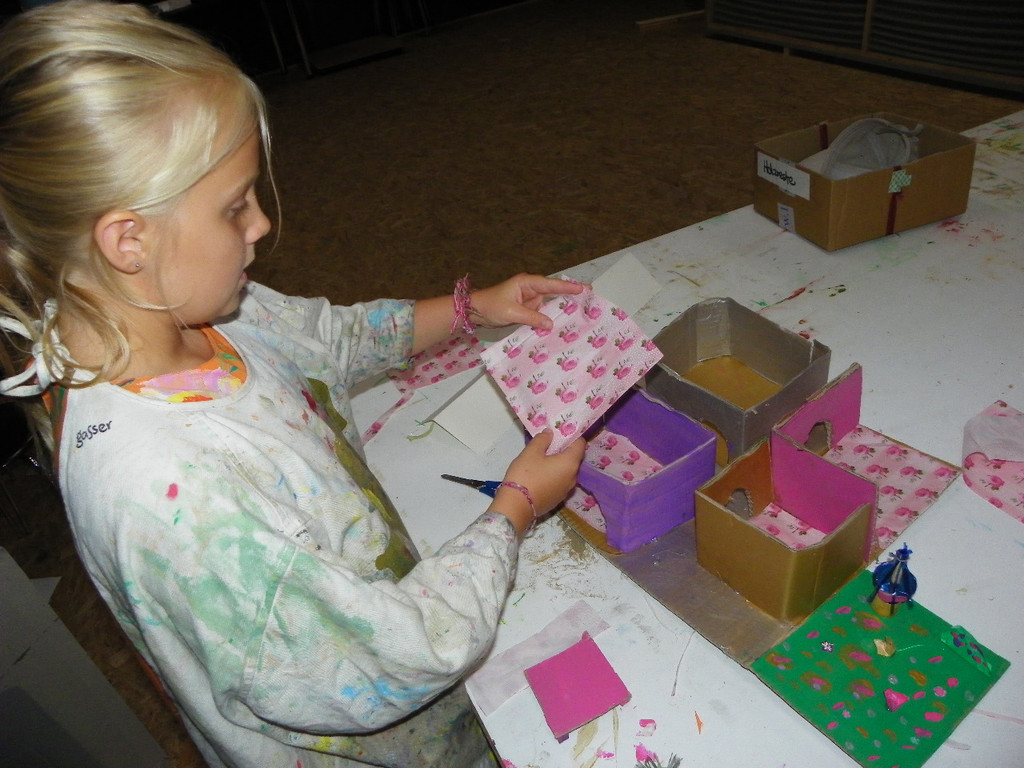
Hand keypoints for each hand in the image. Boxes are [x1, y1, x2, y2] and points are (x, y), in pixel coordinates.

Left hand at [469, 273, 585, 330]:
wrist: (475, 312)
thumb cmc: (490, 306)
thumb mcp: (511, 312)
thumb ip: (532, 317)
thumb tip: (550, 324)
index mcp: (526, 283)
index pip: (550, 284)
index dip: (566, 287)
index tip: (582, 289)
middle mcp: (530, 289)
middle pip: (554, 291)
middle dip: (570, 293)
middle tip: (590, 295)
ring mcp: (530, 299)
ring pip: (550, 303)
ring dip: (562, 308)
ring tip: (581, 311)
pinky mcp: (528, 310)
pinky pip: (543, 313)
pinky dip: (552, 317)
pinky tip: (563, 323)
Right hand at [487, 431, 585, 537]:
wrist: (516, 506)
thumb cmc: (525, 475)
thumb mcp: (531, 452)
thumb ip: (542, 439)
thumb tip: (550, 433)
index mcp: (570, 463)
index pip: (580, 444)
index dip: (573, 436)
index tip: (561, 432)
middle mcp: (573, 477)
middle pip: (574, 458)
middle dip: (564, 449)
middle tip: (550, 443)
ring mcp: (566, 490)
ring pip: (567, 471)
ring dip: (559, 463)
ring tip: (544, 458)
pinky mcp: (558, 499)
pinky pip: (560, 482)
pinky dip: (555, 475)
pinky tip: (541, 474)